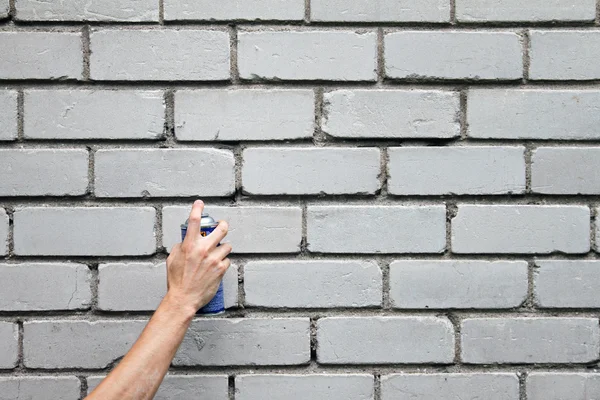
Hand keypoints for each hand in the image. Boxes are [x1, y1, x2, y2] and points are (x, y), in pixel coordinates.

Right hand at [165, 200, 231, 314]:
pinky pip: (227, 260)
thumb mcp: (172, 259)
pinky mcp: (221, 269)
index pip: (194, 221)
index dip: (197, 209)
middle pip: (221, 229)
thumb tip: (186, 241)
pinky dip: (222, 262)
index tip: (200, 203)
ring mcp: (214, 259)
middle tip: (222, 226)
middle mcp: (203, 250)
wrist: (184, 299)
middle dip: (223, 225)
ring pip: (227, 246)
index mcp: (189, 245)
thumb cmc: (177, 281)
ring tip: (216, 254)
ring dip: (222, 248)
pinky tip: (215, 267)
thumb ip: (180, 247)